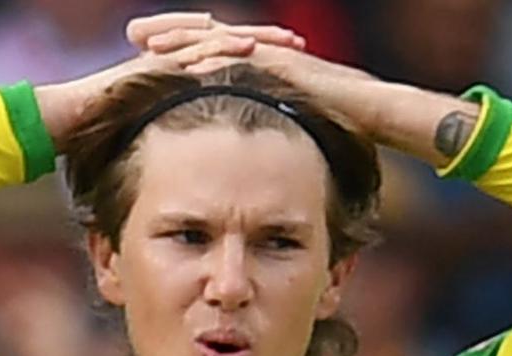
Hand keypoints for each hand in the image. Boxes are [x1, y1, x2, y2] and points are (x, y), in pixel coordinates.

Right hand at [36, 12, 305, 150]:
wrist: (61, 126)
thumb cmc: (99, 142)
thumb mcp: (152, 147)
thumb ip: (176, 150)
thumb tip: (201, 182)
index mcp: (178, 81)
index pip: (226, 66)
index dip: (260, 66)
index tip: (294, 72)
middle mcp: (172, 63)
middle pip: (228, 44)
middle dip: (266, 42)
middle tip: (301, 44)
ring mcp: (160, 59)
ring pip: (214, 39)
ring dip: (252, 37)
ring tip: (285, 40)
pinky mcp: (148, 60)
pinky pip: (189, 49)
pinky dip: (219, 47)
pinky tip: (247, 47)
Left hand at [142, 35, 477, 166]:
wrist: (379, 116)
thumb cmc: (341, 131)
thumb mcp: (288, 135)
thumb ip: (265, 139)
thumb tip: (247, 168)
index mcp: (258, 72)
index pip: (210, 56)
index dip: (178, 54)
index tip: (144, 58)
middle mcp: (263, 57)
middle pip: (206, 38)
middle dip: (170, 34)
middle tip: (132, 32)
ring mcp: (274, 56)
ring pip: (219, 39)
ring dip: (181, 37)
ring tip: (145, 40)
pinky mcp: (285, 62)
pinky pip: (242, 54)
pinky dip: (212, 54)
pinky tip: (182, 58)